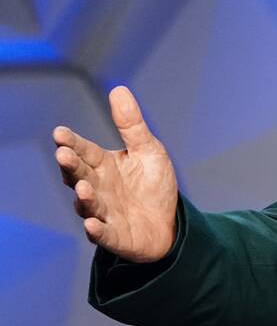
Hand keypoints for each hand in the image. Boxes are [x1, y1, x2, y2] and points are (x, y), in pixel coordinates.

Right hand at [52, 86, 178, 262]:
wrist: (168, 223)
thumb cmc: (153, 185)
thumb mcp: (148, 150)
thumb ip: (131, 125)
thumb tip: (118, 89)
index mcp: (103, 165)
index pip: (84, 151)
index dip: (72, 143)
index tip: (60, 132)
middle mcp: (98, 187)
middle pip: (79, 175)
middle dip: (71, 165)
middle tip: (63, 154)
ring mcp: (104, 212)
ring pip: (88, 204)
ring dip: (84, 197)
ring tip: (84, 187)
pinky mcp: (114, 235)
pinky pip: (102, 234)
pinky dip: (96, 230)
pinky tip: (92, 224)